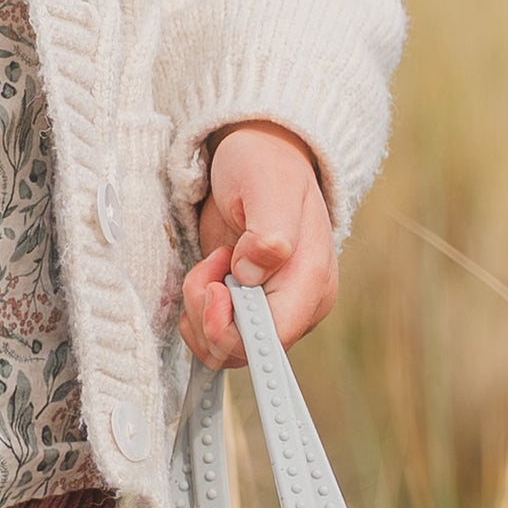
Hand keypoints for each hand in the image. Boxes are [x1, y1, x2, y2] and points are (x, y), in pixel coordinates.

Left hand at [174, 122, 336, 366]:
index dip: (232, 328)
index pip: (271, 340)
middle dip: (209, 315)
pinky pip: (216, 338)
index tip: (212, 286)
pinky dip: (197, 315)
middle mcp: (296, 307)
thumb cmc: (267, 166)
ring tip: (210, 263)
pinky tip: (204, 277)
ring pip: (224, 349)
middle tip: (210, 263)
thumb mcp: (269, 186)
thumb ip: (268, 231)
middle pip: (244, 350)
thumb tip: (252, 273)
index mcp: (311, 283)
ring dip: (199, 313)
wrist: (261, 156)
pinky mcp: (248, 310)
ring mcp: (271, 310)